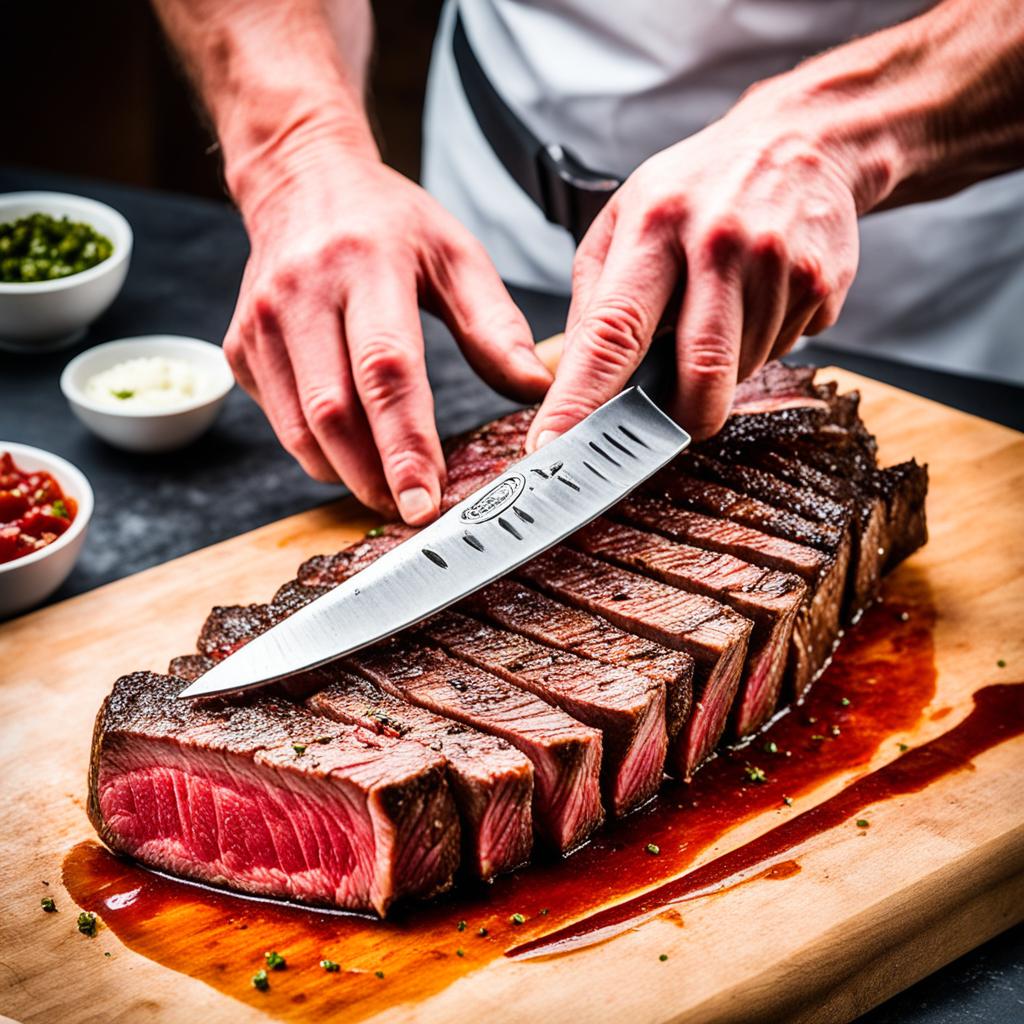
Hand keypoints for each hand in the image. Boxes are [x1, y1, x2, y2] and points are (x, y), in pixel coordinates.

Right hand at [226, 140, 551, 523]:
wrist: (300, 180)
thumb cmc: (387, 221)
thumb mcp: (454, 253)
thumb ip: (495, 324)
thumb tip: (537, 389)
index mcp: (365, 265)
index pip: (386, 370)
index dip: (406, 443)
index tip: (427, 501)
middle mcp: (300, 295)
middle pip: (335, 413)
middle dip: (375, 476)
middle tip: (414, 512)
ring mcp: (259, 324)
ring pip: (300, 430)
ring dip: (346, 474)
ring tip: (389, 490)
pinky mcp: (238, 348)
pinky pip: (281, 420)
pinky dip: (318, 452)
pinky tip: (352, 453)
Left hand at [526, 87, 860, 448]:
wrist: (804, 138)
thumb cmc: (698, 186)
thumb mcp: (624, 219)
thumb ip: (594, 299)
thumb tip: (573, 379)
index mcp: (656, 226)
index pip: (612, 331)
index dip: (582, 398)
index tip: (554, 446)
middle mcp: (720, 245)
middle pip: (699, 375)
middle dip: (677, 419)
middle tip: (661, 419)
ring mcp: (779, 266)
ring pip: (741, 372)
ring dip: (720, 369)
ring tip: (717, 310)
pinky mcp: (823, 285)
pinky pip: (782, 353)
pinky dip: (759, 346)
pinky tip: (755, 300)